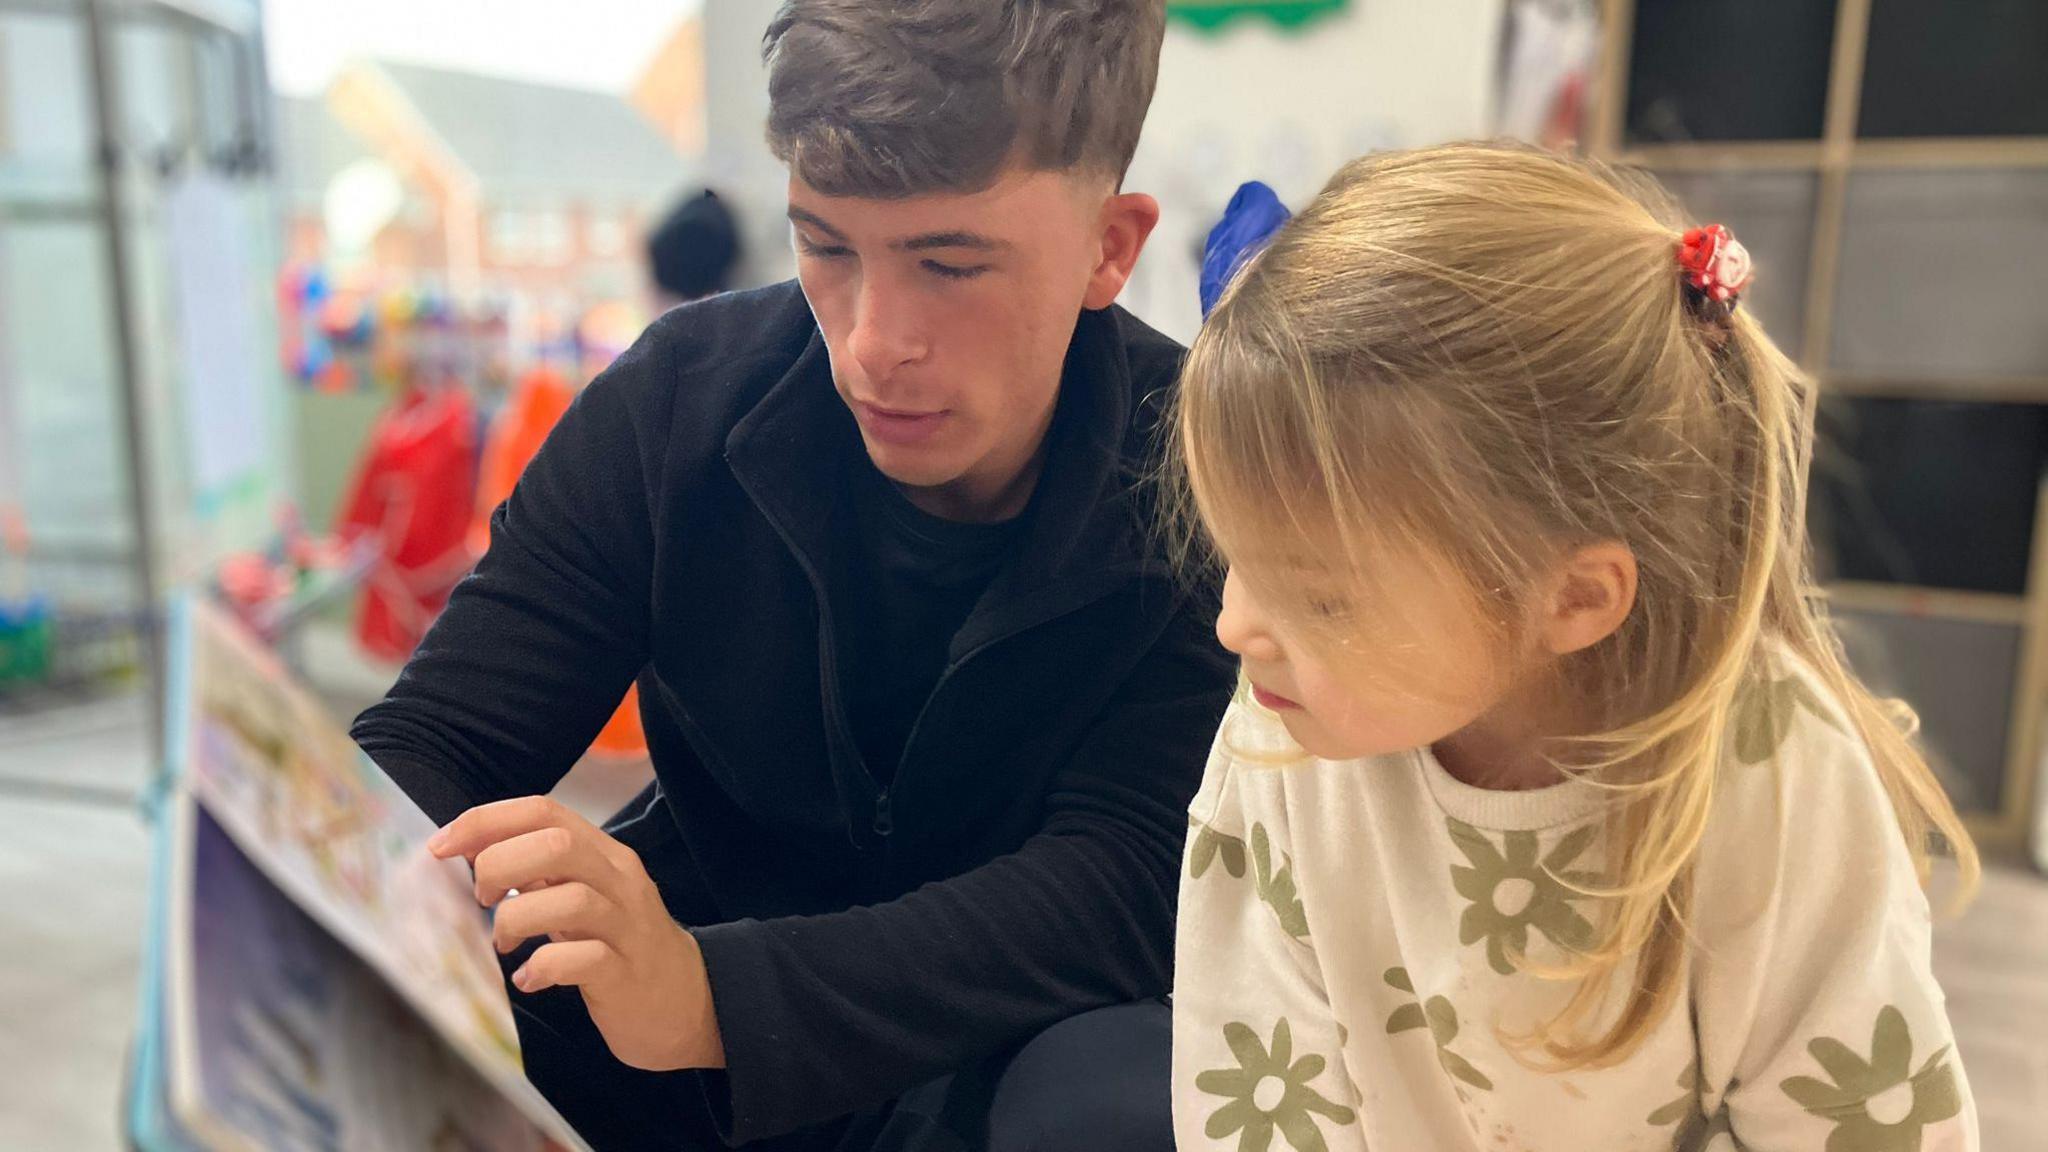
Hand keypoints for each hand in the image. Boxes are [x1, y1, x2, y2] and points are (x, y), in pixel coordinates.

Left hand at [428, 796, 725, 1070]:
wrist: (688, 1002)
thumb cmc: (618, 945)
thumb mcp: (582, 897)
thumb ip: (540, 873)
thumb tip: (473, 853)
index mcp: (604, 854)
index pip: (544, 811)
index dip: (485, 821)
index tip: (441, 847)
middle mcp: (620, 880)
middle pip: (556, 845)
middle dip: (499, 865)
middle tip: (483, 899)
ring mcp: (627, 926)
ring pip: (569, 899)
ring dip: (516, 919)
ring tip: (504, 943)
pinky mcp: (626, 973)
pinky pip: (580, 960)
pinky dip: (542, 967)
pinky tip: (530, 979)